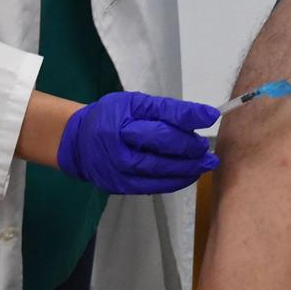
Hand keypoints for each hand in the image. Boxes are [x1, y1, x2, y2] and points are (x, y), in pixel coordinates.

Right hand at [56, 91, 220, 194]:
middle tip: (207, 149)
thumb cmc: (112, 117)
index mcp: (123, 117)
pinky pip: (153, 186)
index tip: (211, 116)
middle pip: (163, 146)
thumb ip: (169, 110)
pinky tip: (187, 175)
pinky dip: (174, 182)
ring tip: (205, 164)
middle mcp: (119, 143)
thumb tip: (206, 115)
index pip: (162, 117)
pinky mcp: (119, 186)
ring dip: (187, 169)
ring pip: (160, 171)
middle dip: (190, 148)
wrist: (79, 142)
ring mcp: (118, 168)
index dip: (189, 117)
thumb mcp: (136, 103)